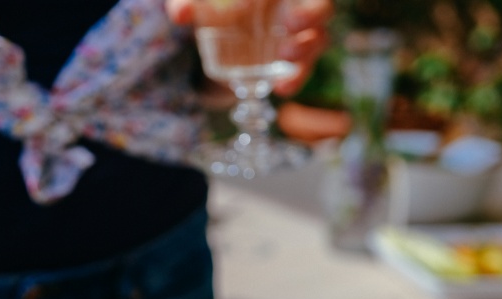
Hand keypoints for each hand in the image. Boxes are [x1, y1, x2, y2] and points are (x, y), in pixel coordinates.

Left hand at [166, 0, 333, 96]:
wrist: (219, 35)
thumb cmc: (215, 6)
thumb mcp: (199, 4)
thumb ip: (187, 4)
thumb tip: (180, 15)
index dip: (302, 0)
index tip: (283, 10)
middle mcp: (295, 5)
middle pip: (321, 5)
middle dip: (314, 12)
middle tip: (294, 22)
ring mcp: (299, 33)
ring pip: (319, 36)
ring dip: (308, 48)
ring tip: (287, 56)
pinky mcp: (295, 59)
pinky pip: (306, 67)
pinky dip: (297, 78)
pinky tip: (283, 87)